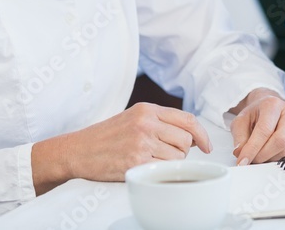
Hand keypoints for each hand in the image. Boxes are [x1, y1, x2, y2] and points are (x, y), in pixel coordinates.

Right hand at [34, 102, 211, 190]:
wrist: (77, 151)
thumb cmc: (106, 137)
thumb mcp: (133, 118)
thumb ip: (160, 122)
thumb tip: (192, 136)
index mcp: (147, 109)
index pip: (187, 119)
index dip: (202, 134)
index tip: (207, 146)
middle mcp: (146, 123)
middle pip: (186, 140)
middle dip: (181, 151)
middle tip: (163, 155)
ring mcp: (142, 142)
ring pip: (178, 157)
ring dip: (169, 163)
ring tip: (149, 161)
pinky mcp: (136, 162)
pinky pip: (164, 170)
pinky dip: (160, 174)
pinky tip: (146, 170)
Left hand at [229, 88, 284, 165]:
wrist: (271, 109)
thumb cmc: (257, 115)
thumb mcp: (241, 121)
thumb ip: (239, 137)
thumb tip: (241, 153)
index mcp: (273, 104)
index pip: (264, 130)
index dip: (252, 148)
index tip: (243, 161)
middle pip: (280, 141)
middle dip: (263, 155)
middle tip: (252, 160)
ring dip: (271, 159)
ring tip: (262, 153)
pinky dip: (282, 159)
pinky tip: (274, 152)